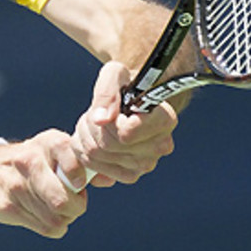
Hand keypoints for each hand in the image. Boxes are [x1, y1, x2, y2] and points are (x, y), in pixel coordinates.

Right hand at [0, 129, 86, 237]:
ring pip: (55, 218)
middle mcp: (29, 161)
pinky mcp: (6, 206)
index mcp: (47, 143)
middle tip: (73, 204)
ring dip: (64, 219)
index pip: (69, 154)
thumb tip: (109, 179)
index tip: (79, 184)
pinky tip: (46, 216)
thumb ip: (85, 164)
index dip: (78, 174)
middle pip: (62, 199)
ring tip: (58, 209)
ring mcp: (15, 185)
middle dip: (75, 207)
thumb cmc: (36, 163)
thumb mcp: (57, 152)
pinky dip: (53, 228)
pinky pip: (45, 228)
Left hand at [70, 61, 177, 187]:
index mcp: (165, 120)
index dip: (110, 121)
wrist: (128, 102)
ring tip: (93, 125)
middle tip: (94, 114)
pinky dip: (86, 154)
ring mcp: (146, 164)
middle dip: (91, 127)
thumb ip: (107, 91)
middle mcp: (161, 146)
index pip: (126, 133)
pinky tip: (92, 140)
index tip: (114, 110)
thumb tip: (100, 119)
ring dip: (85, 138)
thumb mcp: (115, 74)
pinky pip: (97, 170)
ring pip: (97, 156)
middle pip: (107, 145)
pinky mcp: (131, 175)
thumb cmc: (124, 86)